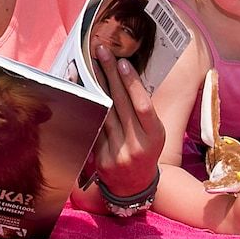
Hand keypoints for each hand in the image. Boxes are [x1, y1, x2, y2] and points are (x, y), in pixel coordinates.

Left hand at [87, 49, 164, 197]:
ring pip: (104, 113)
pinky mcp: (101, 158)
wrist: (133, 186)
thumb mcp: (154, 134)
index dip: (132, 83)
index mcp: (155, 136)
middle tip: (101, 53)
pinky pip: (94, 127)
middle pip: (121, 104)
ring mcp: (117, 153)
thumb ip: (143, 112)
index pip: (142, 105)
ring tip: (90, 66)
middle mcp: (137, 145)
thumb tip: (126, 78)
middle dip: (110, 75)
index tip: (122, 62)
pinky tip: (83, 91)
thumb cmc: (146, 152)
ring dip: (96, 86)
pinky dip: (90, 108)